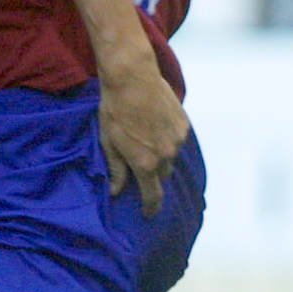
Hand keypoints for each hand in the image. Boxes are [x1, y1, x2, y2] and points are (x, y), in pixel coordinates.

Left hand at [97, 61, 189, 216]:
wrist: (132, 77)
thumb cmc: (115, 109)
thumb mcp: (109, 142)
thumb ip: (116, 169)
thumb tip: (116, 191)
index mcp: (145, 164)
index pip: (153, 195)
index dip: (151, 208)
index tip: (149, 214)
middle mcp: (166, 155)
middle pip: (162, 175)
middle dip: (153, 173)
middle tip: (140, 161)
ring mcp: (178, 139)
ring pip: (171, 157)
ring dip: (161, 154)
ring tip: (147, 137)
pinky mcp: (184, 124)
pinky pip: (178, 140)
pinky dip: (168, 139)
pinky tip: (156, 126)